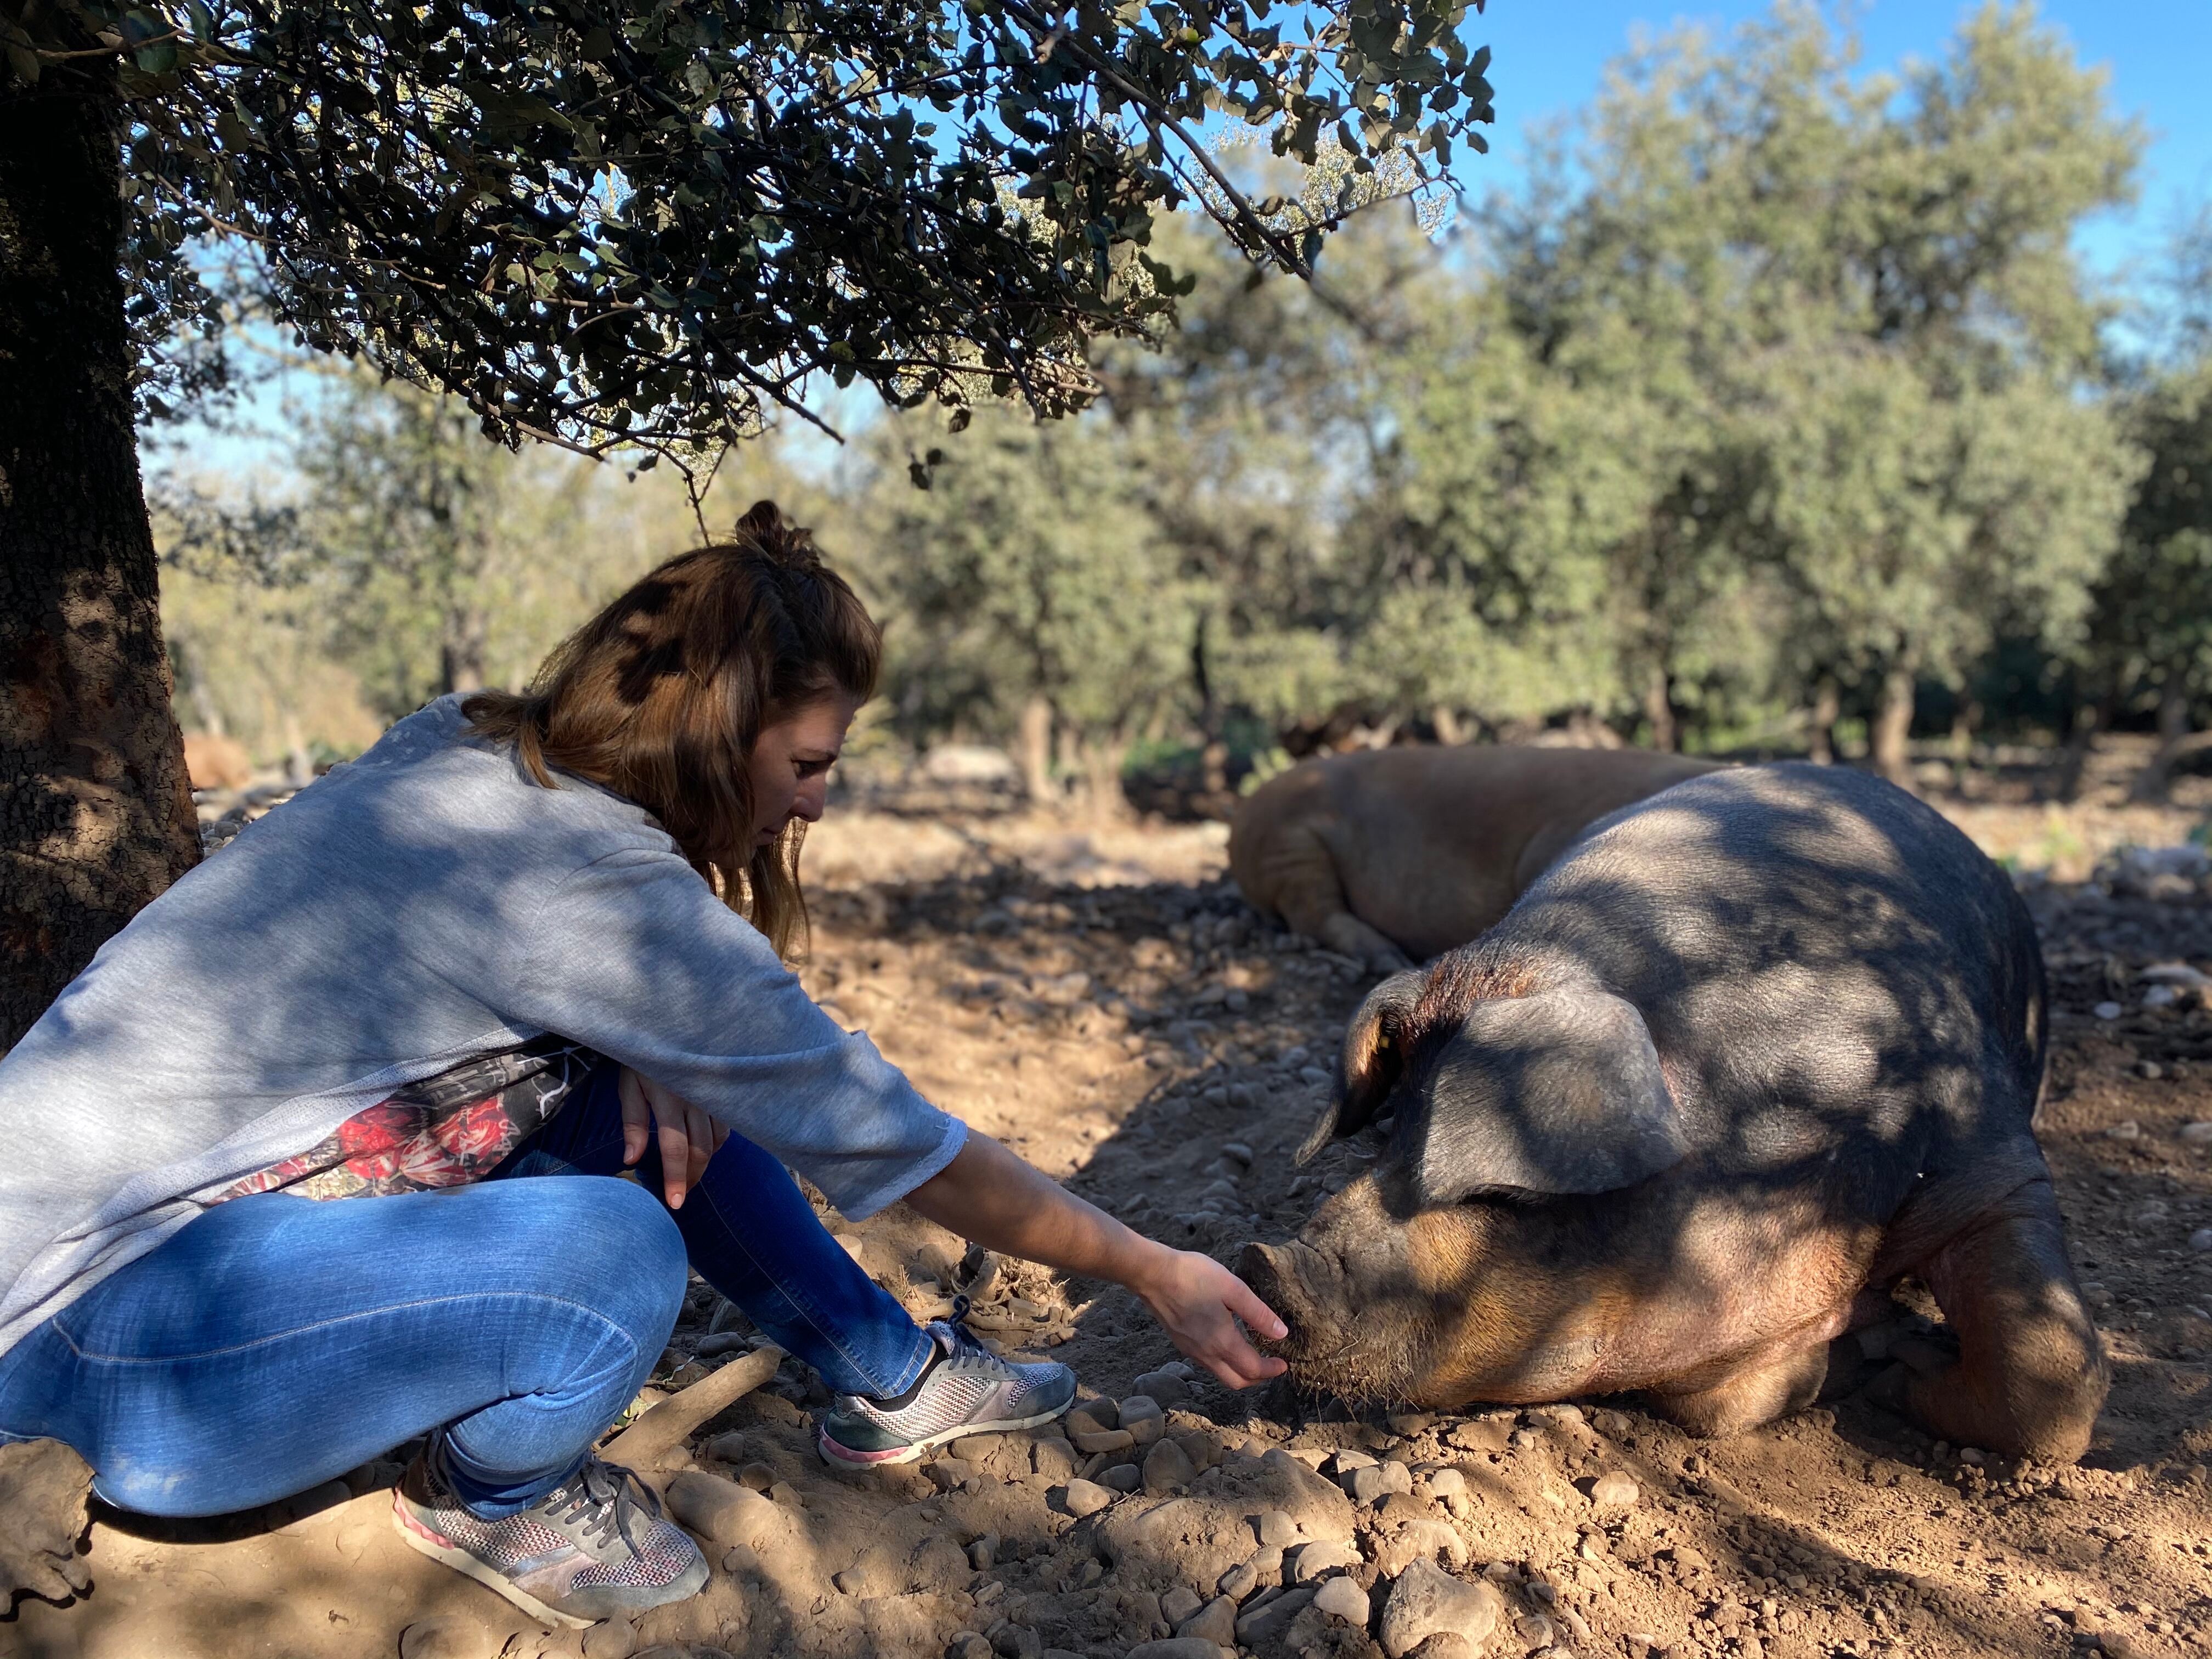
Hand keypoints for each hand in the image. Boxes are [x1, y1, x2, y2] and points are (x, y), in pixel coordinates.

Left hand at [618, 1065, 727, 1209]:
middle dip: (691, 1177)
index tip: (675, 1203)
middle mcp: (695, 1098)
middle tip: (680, 1193)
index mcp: (668, 1099)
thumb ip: (633, 1123)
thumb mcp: (628, 1085)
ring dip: (704, 1162)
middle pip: (700, 1150)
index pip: (675, 1149)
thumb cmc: (641, 1054)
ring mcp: (712, 1093)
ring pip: (716, 1140)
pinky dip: (716, 1142)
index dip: (675, 1179)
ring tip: (688, 1173)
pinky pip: (725, 1124)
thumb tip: (631, 1161)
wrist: (666, 1019)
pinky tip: (703, 1147)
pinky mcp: (721, 1089)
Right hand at [1130, 1246, 1288, 1389]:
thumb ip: (1258, 1313)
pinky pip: (1207, 1363)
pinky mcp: (1180, 1343)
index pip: (1253, 1369)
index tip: (1285, 1364)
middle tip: (1271, 1366)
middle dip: (1257, 1378)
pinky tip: (1227, 1343)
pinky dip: (1224, 1362)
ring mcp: (1190, 1350)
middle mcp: (1205, 1353)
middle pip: (1236, 1381)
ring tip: (1253, 1355)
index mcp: (1222, 1342)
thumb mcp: (1232, 1288)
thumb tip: (1281, 1333)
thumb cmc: (1193, 1276)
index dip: (1272, 1370)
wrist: (1152, 1274)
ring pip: (1220, 1374)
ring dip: (1240, 1371)